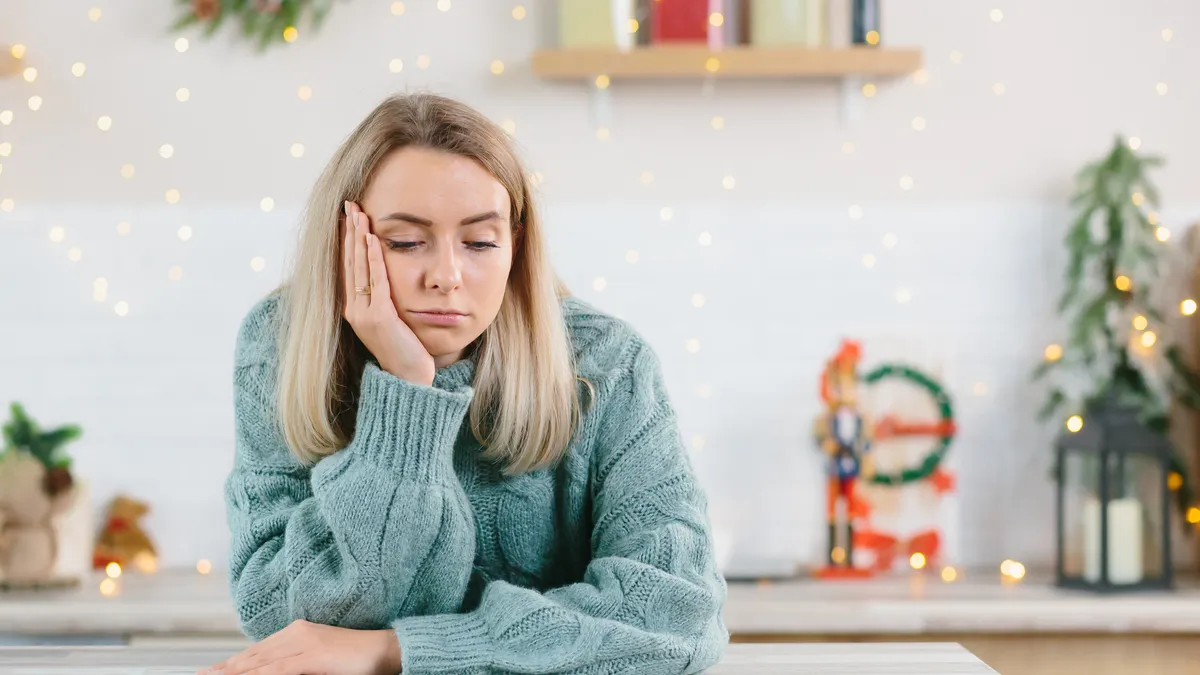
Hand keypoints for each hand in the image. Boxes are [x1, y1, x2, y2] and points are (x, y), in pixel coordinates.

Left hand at [199, 619, 401, 674]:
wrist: (386, 650)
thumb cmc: (358, 659)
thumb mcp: (321, 660)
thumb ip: (299, 664)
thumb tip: (275, 671)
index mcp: (298, 632)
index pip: (257, 651)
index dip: (232, 663)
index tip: (211, 671)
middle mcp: (297, 633)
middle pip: (252, 655)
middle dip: (224, 668)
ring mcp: (304, 644)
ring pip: (259, 662)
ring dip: (234, 672)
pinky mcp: (313, 656)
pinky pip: (279, 670)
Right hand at [343, 201, 435, 385]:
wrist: (409, 379)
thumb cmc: (406, 349)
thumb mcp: (392, 319)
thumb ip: (386, 298)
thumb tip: (387, 276)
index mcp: (354, 308)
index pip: (348, 266)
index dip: (347, 240)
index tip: (348, 217)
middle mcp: (353, 309)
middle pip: (349, 261)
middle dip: (349, 231)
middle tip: (349, 204)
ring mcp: (363, 314)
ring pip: (358, 267)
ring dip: (358, 237)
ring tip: (358, 213)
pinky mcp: (378, 318)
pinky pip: (376, 281)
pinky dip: (373, 258)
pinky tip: (373, 239)